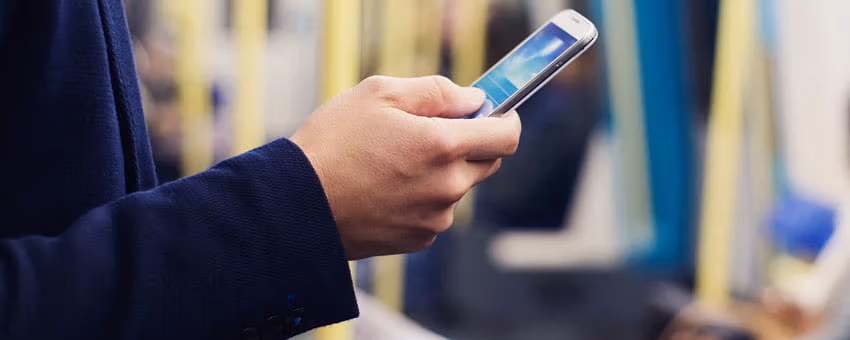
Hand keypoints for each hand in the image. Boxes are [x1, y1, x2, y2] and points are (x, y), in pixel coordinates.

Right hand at [291, 76, 520, 259]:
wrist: (295, 205)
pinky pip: (436, 212)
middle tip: (431, 131)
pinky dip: (424, 198)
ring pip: (459, 187)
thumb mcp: (379, 94)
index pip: (505, 136)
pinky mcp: (418, 240)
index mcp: (442, 145)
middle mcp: (446, 186)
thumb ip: (437, 91)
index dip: (505, 120)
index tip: (493, 114)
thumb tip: (474, 100)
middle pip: (487, 162)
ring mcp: (434, 218)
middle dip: (470, 144)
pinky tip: (386, 188)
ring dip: (443, 172)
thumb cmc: (331, 143)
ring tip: (394, 162)